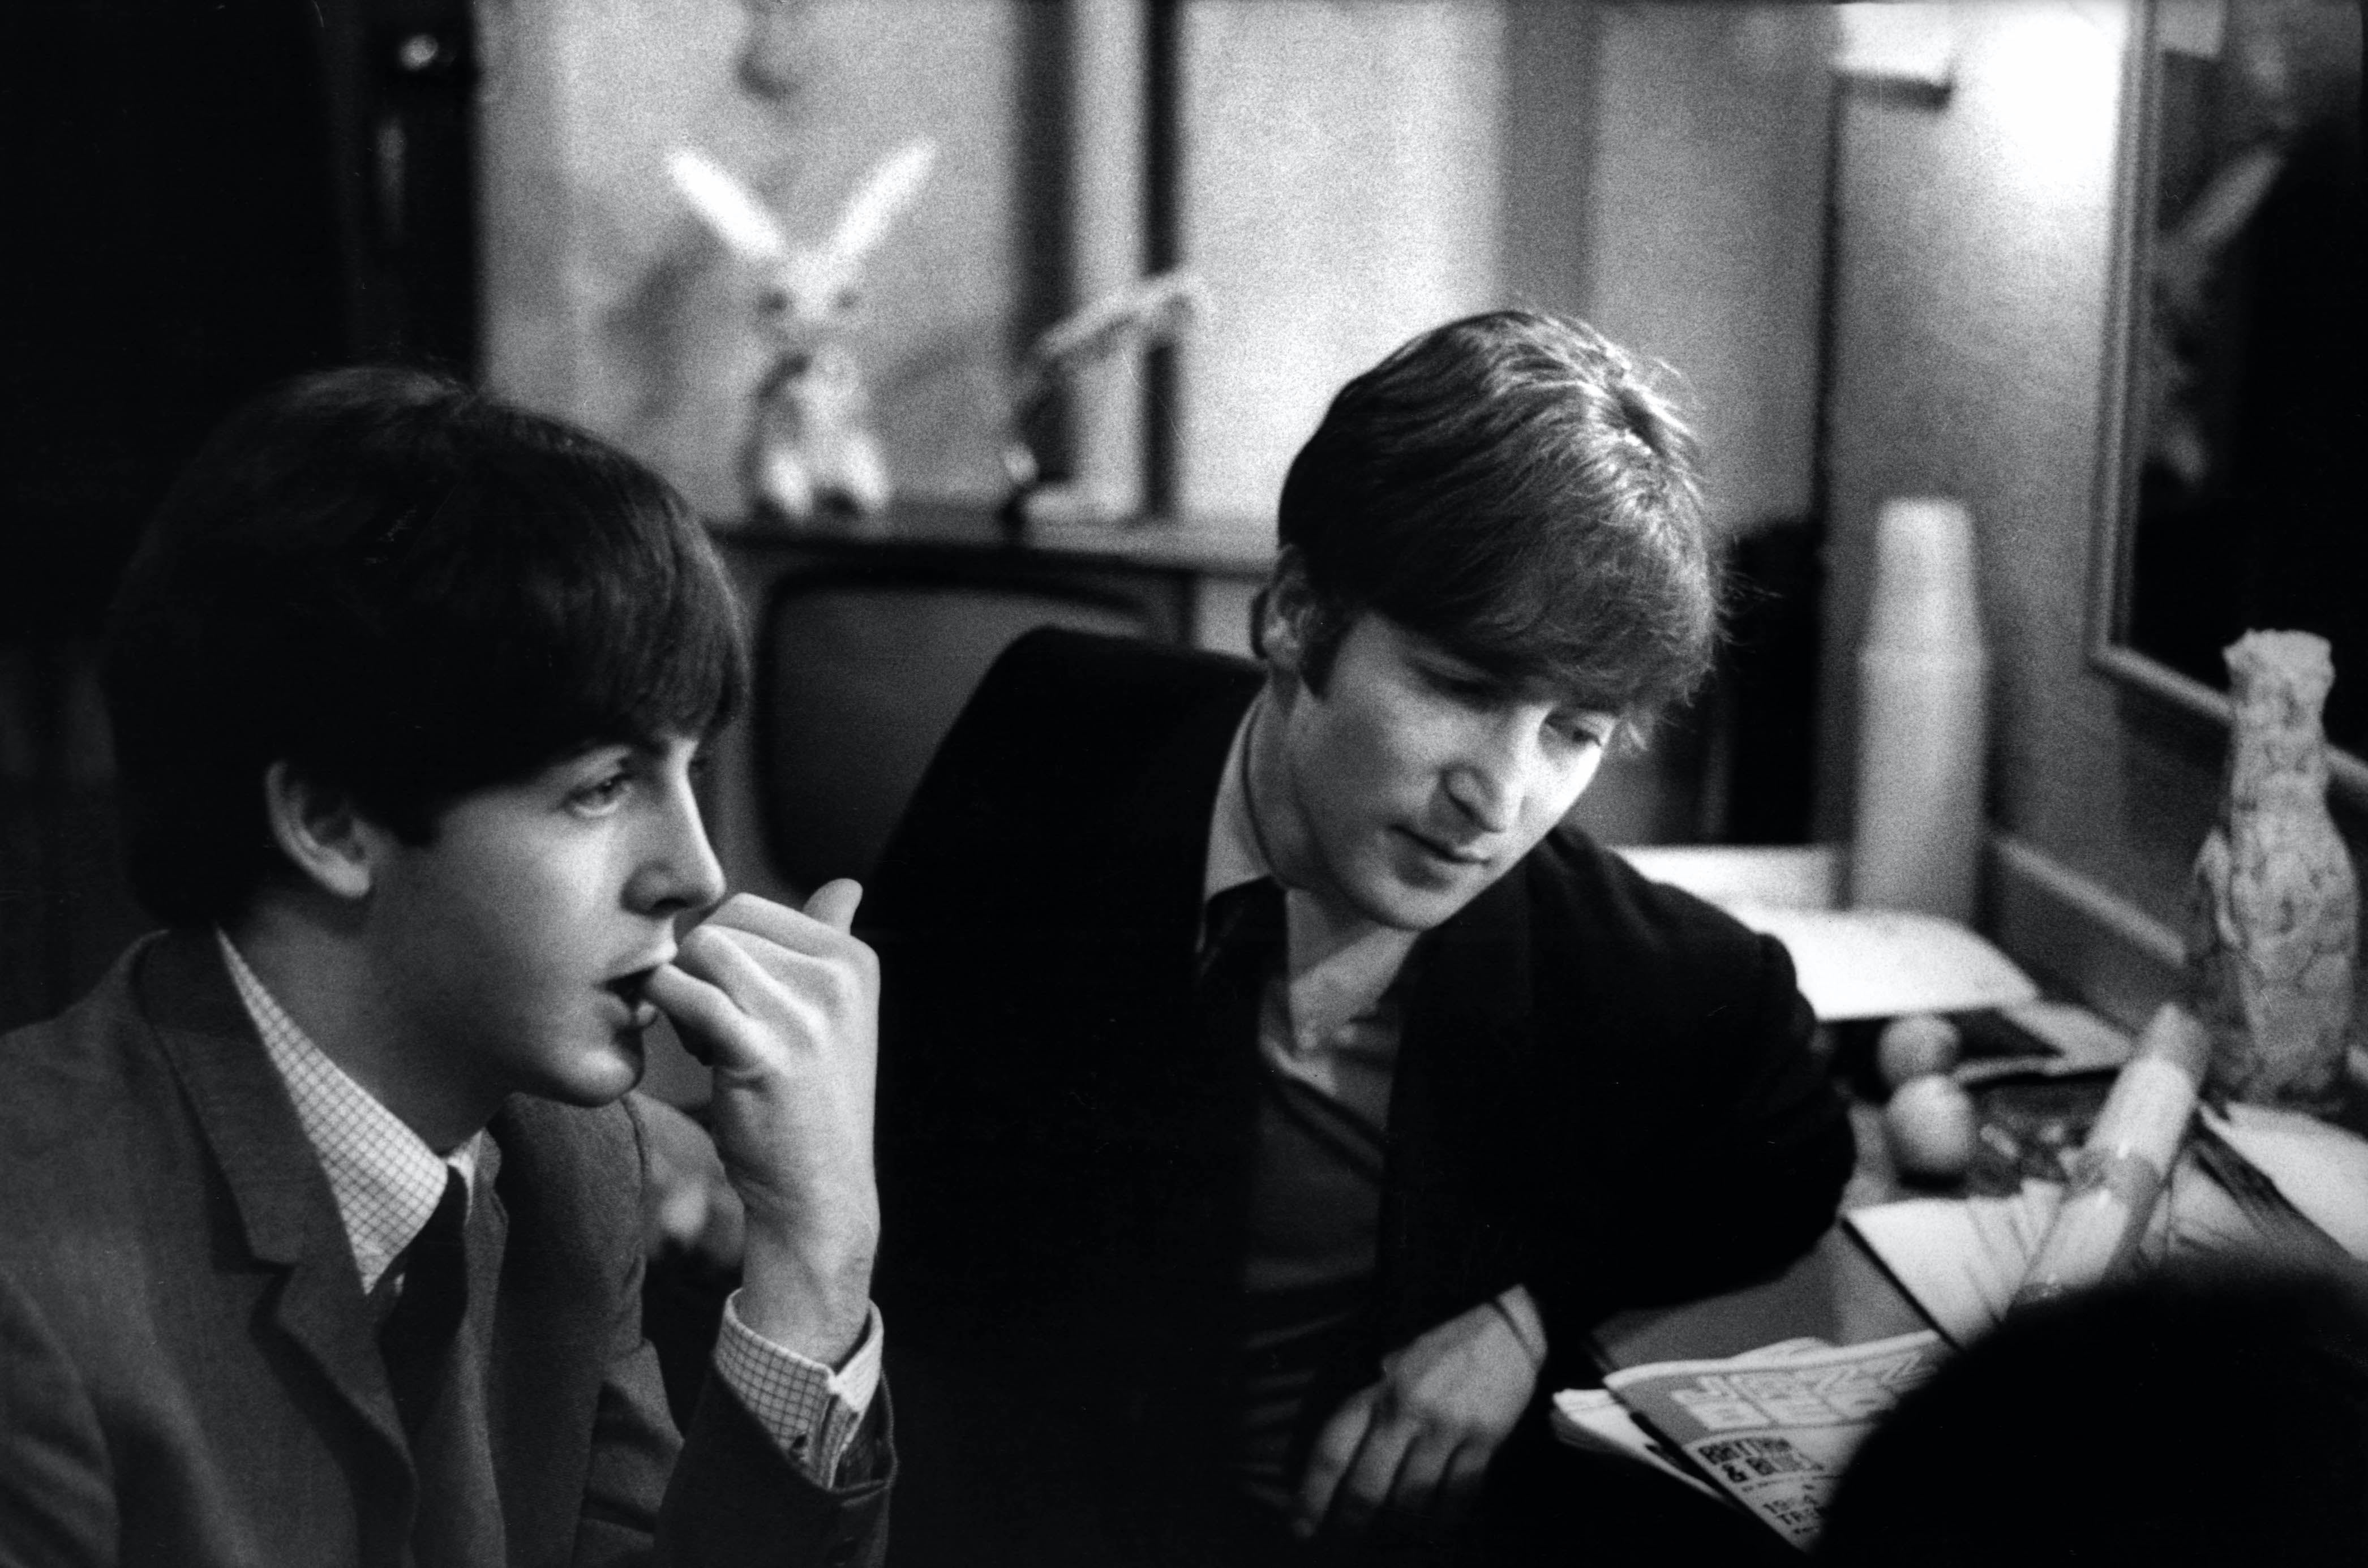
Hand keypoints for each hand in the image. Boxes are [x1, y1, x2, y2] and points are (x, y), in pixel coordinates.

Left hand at [644, 883, 879, 1365]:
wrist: (819, 1194)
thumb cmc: (812, 1103)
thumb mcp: (835, 1015)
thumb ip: (831, 944)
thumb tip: (847, 885)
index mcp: (854, 959)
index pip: (751, 908)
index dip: (723, 953)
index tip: (740, 1004)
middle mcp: (837, 978)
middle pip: (722, 926)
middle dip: (702, 972)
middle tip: (719, 1029)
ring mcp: (804, 1014)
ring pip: (701, 951)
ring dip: (686, 994)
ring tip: (710, 1042)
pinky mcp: (762, 1051)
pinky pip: (686, 993)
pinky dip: (668, 1010)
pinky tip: (689, 1045)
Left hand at [1294, 1293, 1543, 1539]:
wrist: (1502, 1321)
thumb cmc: (1436, 1344)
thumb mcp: (1388, 1362)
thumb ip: (1366, 1409)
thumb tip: (1340, 1469)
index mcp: (1376, 1388)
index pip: (1332, 1452)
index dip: (1312, 1496)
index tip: (1300, 1528)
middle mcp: (1407, 1409)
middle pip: (1368, 1488)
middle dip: (1351, 1525)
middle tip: (1344, 1541)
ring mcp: (1448, 1427)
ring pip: (1413, 1502)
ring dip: (1398, 1529)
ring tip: (1390, 1536)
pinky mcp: (1485, 1440)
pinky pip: (1458, 1498)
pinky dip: (1443, 1520)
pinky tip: (1434, 1526)